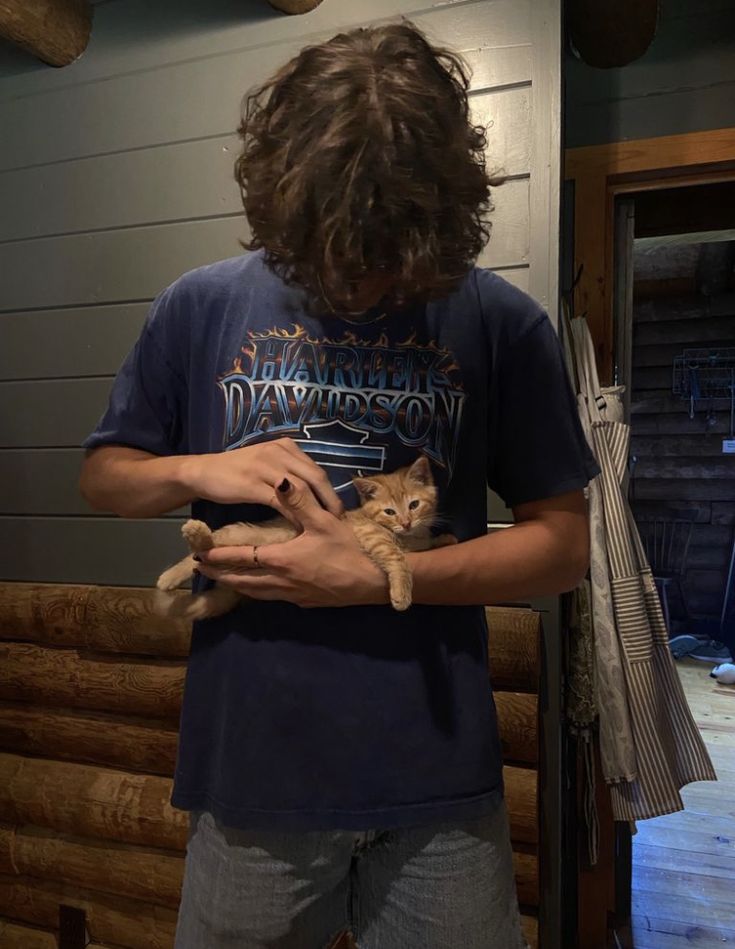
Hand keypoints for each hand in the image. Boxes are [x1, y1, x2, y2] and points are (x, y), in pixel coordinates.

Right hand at [183, 438, 341, 517]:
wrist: (203, 472)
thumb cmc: (237, 472)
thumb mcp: (267, 464)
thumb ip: (289, 471)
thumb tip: (315, 492)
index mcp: (286, 446)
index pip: (317, 469)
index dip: (331, 491)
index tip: (340, 509)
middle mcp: (278, 452)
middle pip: (315, 477)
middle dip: (330, 500)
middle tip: (339, 520)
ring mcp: (266, 466)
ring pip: (301, 489)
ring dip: (315, 509)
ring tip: (324, 526)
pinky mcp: (253, 483)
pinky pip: (281, 501)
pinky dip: (294, 516)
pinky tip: (300, 528)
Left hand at [194, 478, 389, 607]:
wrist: (372, 582)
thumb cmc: (349, 550)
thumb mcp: (325, 522)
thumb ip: (299, 501)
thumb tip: (279, 480)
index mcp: (281, 559)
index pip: (242, 558)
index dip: (220, 556)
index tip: (200, 554)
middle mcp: (281, 581)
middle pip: (243, 581)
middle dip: (221, 575)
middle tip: (204, 570)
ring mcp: (293, 595)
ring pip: (256, 593)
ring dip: (238, 586)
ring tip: (225, 579)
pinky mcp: (305, 602)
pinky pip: (273, 597)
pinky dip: (259, 592)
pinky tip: (261, 587)